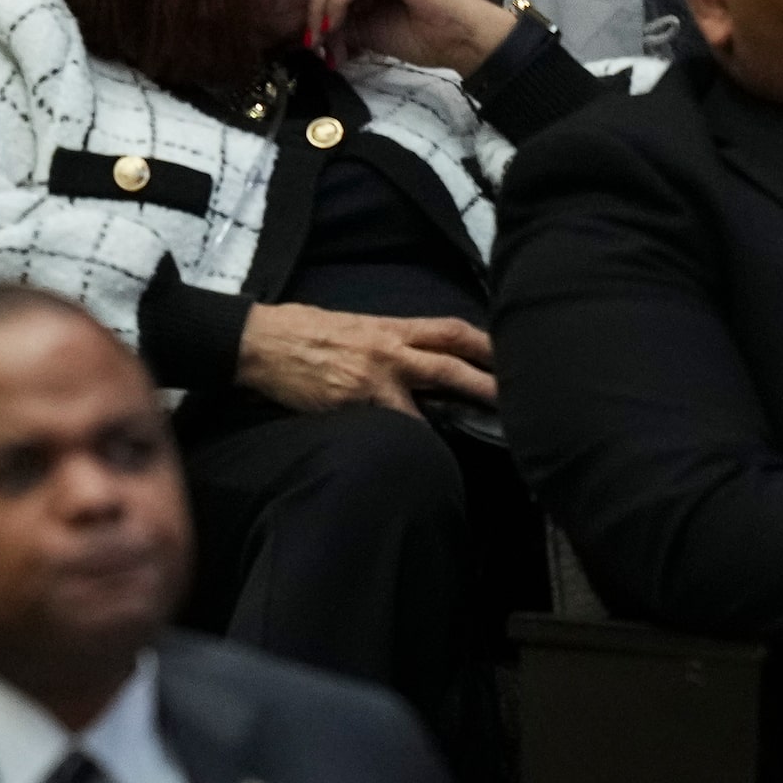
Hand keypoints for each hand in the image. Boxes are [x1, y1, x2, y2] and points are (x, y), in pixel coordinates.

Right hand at [236, 303, 497, 414]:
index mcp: (390, 327)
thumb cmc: (301, 331)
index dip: (486, 342)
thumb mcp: (351, 326)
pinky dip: (415, 438)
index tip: (513, 354)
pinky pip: (395, 422)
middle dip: (490, 379)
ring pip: (432, 392)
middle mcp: (390, 349)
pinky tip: (431, 455)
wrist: (261, 341)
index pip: (450, 330)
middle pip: (454, 360)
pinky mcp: (355, 401)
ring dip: (465, 408)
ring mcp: (375, 376)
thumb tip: (410, 356)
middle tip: (522, 396)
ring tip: (494, 428)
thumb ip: (386, 340)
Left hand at [305, 0, 518, 75]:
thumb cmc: (423, 34)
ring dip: (323, 8)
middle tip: (314, 43)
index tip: (316, 33)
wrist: (461, 42)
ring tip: (324, 41)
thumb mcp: (368, 26)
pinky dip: (336, 4)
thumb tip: (310, 31)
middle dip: (317, 6)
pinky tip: (334, 27)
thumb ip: (341, 18)